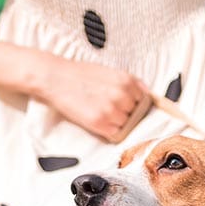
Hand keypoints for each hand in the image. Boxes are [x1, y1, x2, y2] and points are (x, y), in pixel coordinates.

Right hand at [33, 55, 148, 141]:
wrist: (56, 78)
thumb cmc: (81, 74)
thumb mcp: (110, 71)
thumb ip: (131, 82)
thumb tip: (147, 93)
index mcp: (126, 81)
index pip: (144, 100)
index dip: (134, 104)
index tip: (126, 105)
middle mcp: (121, 96)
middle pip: (136, 114)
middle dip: (126, 113)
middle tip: (109, 108)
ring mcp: (111, 111)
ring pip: (127, 125)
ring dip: (118, 123)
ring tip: (102, 113)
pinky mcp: (100, 123)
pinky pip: (116, 134)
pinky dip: (110, 131)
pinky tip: (100, 121)